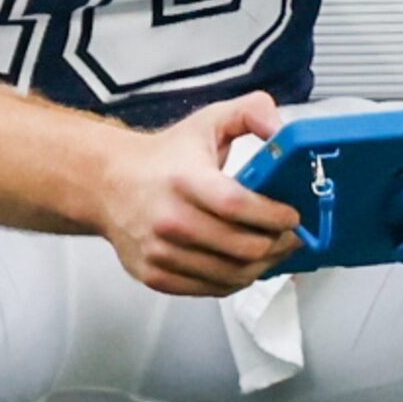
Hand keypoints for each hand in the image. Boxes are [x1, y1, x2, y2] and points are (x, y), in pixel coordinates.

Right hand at [94, 92, 301, 294]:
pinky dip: (236, 280)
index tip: (293, 215)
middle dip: (278, 243)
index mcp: (185, 180)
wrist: (109, 183)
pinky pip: (211, 289)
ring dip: (263, 265)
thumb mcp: (210, 121)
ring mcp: (160, 252)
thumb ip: (252, 112)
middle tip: (292, 235)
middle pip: (242, 247)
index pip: (237, 206)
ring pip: (231, 274)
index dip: (274, 215)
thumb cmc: (164, 157)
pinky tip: (246, 264)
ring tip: (275, 249)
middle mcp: (169, 219)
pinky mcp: (155, 275)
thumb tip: (281, 129)